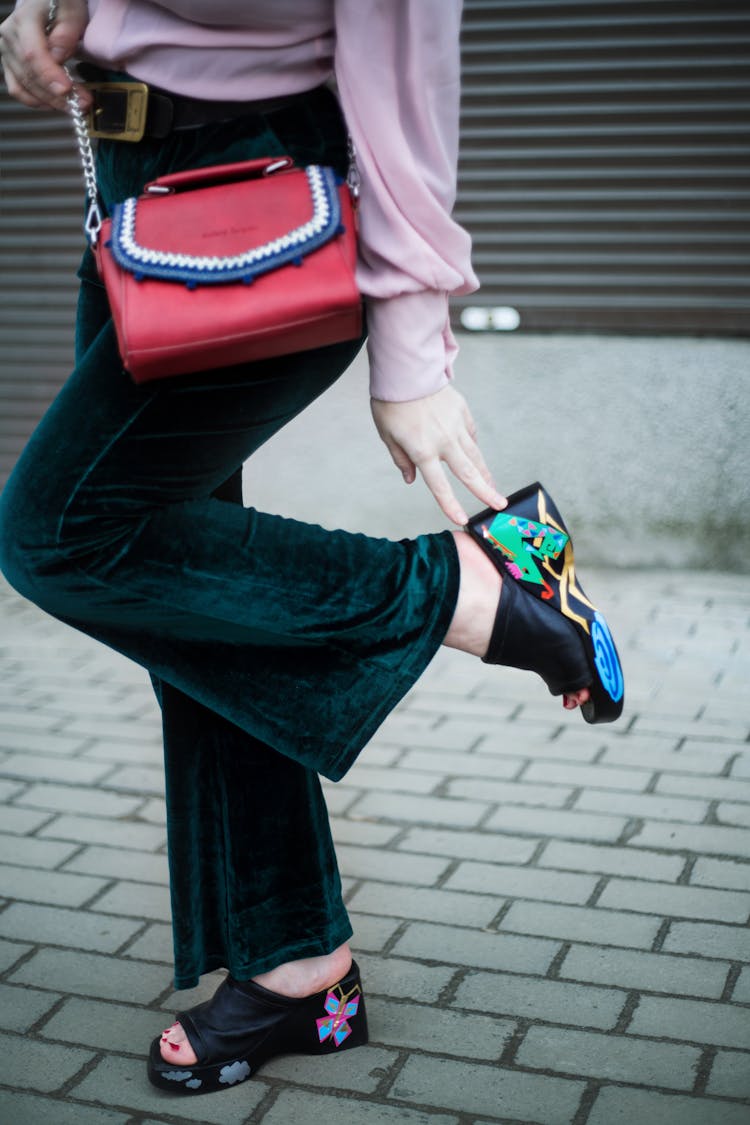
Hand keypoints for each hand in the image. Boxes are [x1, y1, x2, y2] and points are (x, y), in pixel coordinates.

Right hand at [0, 0, 89, 111]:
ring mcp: (6, 53)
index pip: (32, 53)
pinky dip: (37, 101)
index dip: (49, 74)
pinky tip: (56, 105)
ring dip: (52, 101)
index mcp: (23, 20)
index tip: (67, 89)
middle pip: (30, 74)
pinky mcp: (9, 66)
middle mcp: (8, 37)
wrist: (46, 5)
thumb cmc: (61, 6)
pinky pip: (18, 90)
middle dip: (58, 94)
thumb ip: (66, 32)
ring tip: (76, 106)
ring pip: (25, 86)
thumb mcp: (71, 11)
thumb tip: (58, 56)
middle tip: (84, 103)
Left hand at [371, 385, 506, 524]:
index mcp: (422, 450)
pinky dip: (472, 445)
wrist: (405, 369)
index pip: (439, 485)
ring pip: (475, 454)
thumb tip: (411, 478)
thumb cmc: (391, 403)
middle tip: (500, 505)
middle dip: (486, 491)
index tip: (462, 519)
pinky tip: (474, 454)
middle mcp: (443, 441)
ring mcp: (455, 425)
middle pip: (469, 472)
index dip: (451, 505)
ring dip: (485, 473)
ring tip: (494, 487)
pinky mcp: (461, 411)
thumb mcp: (387, 435)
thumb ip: (401, 459)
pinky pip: (470, 434)